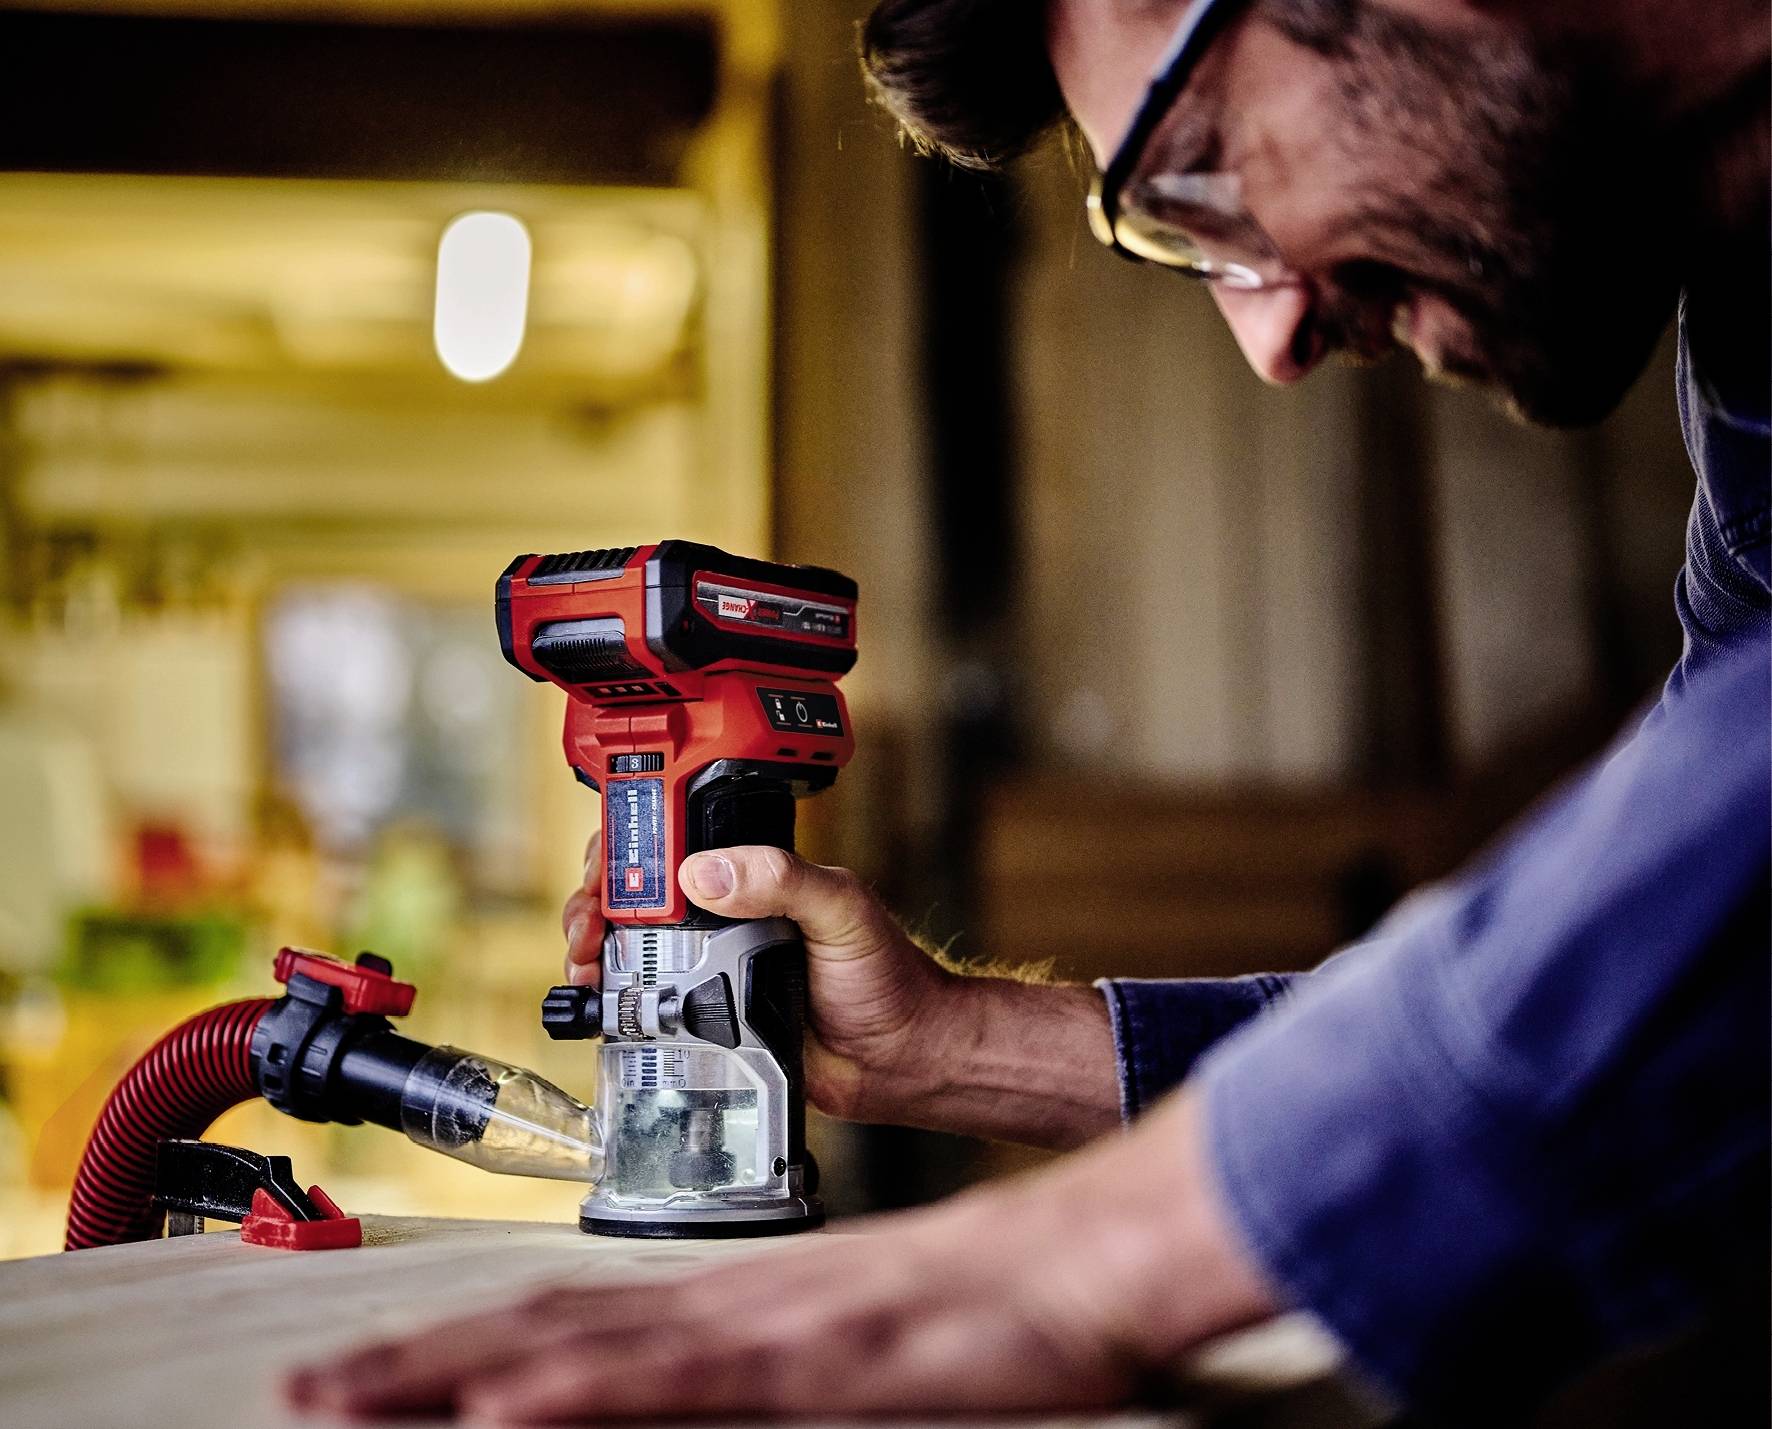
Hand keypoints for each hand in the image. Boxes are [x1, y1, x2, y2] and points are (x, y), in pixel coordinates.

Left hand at [284, 1090, 1280, 1423]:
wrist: (1076, 1260)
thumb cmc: (977, 1306)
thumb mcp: (848, 1338)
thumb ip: (760, 1354)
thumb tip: (679, 1383)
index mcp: (732, 1297)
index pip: (569, 1316)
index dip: (456, 1346)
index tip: (365, 1372)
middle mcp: (728, 1302)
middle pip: (546, 1325)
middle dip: (415, 1364)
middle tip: (303, 1387)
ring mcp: (769, 1329)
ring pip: (589, 1350)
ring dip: (458, 1376)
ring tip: (352, 1400)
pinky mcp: (820, 1364)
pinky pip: (689, 1383)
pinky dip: (591, 1394)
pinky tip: (513, 1411)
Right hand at [560, 833, 955, 1124]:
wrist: (899, 1061)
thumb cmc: (888, 979)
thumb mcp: (842, 910)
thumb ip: (783, 880)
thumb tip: (706, 873)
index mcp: (755, 877)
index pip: (677, 841)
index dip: (632, 847)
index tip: (610, 868)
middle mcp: (725, 916)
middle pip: (636, 892)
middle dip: (596, 898)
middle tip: (588, 924)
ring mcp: (711, 967)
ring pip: (629, 944)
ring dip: (593, 946)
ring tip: (587, 962)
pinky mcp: (704, 1017)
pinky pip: (645, 1001)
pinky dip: (612, 998)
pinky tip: (601, 1002)